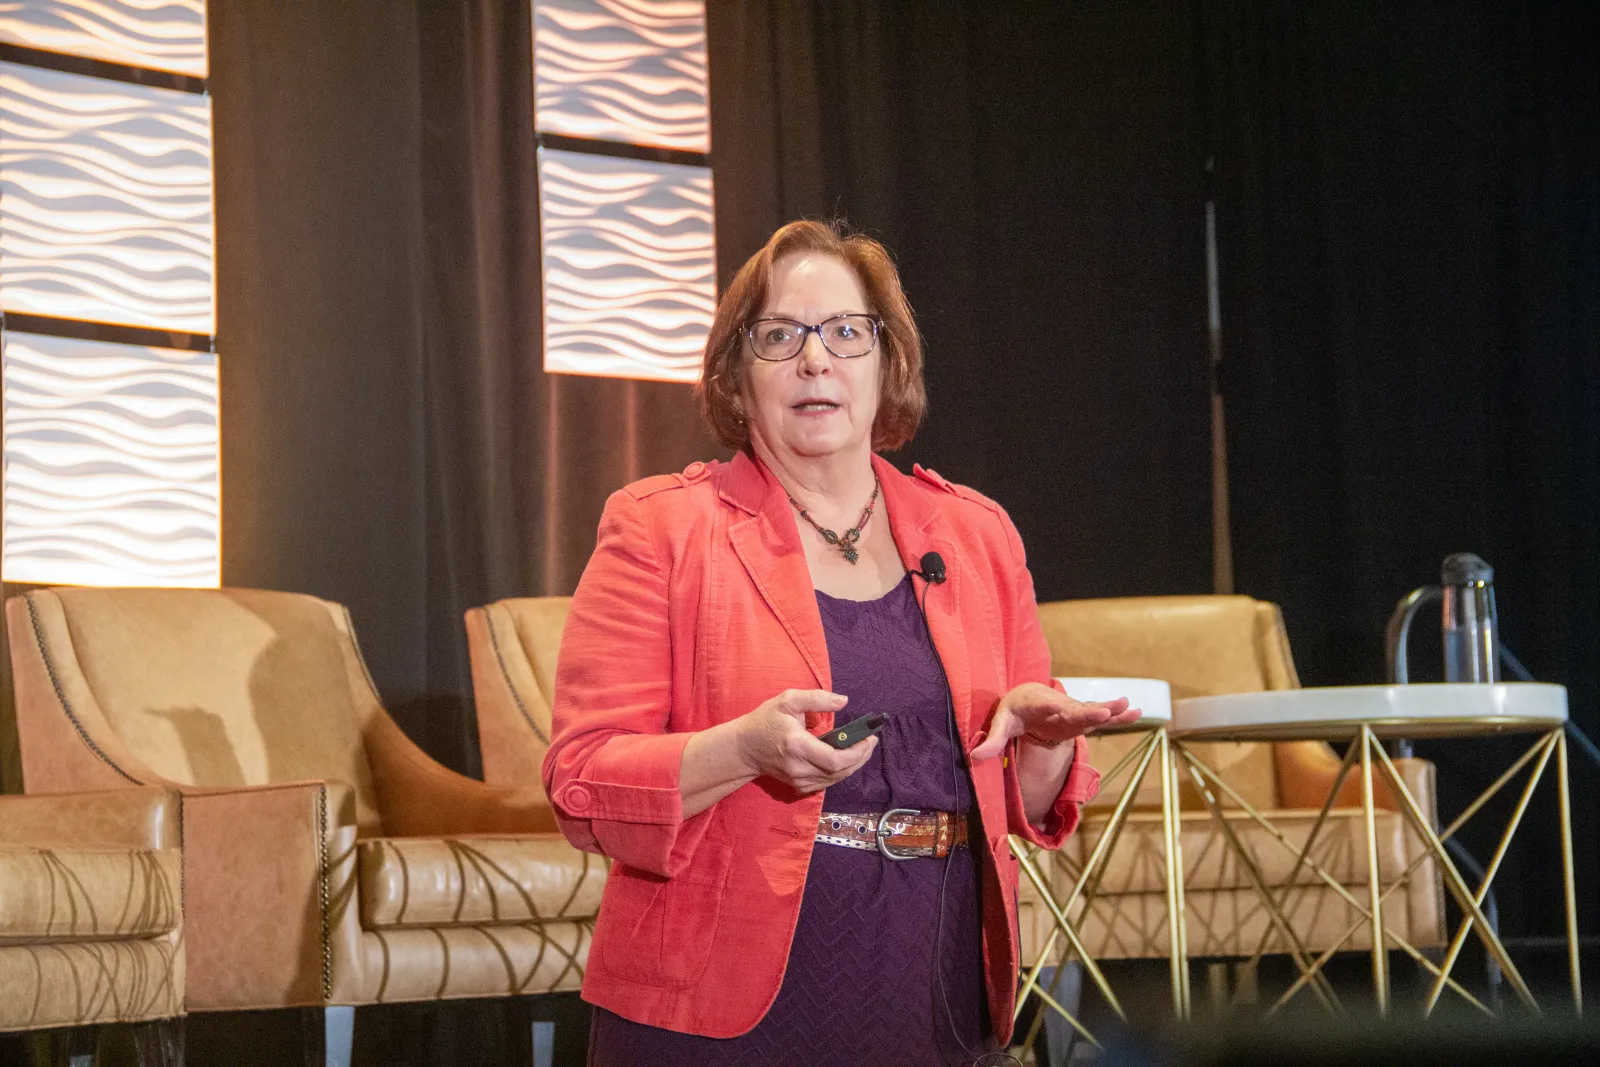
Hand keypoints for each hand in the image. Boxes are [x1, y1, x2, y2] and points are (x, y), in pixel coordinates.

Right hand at [735, 689, 877, 793]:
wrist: (744, 748)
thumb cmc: (766, 721)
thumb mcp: (788, 700)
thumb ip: (817, 698)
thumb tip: (843, 701)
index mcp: (797, 745)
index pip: (835, 759)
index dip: (857, 752)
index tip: (868, 738)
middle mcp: (799, 767)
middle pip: (840, 771)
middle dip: (861, 757)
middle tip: (870, 742)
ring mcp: (798, 780)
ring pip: (836, 779)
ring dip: (854, 765)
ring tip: (863, 748)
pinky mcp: (799, 785)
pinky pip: (827, 782)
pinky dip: (841, 772)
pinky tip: (847, 758)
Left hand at [969, 682, 1140, 760]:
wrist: (1029, 697)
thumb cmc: (1014, 711)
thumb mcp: (1001, 723)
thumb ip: (992, 741)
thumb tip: (974, 758)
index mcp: (1034, 704)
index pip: (1040, 706)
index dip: (1047, 706)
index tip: (1055, 705)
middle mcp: (1057, 705)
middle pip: (1072, 709)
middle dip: (1087, 710)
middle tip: (1103, 710)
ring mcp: (1072, 711)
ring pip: (1091, 711)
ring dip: (1108, 710)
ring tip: (1127, 706)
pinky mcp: (1082, 718)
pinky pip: (1101, 718)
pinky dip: (1117, 716)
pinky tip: (1136, 712)